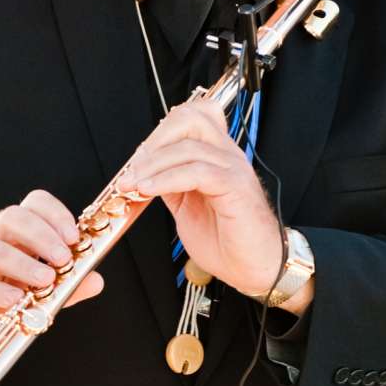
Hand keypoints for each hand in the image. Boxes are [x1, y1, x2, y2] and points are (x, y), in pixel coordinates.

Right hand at [0, 190, 103, 367]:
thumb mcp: (36, 299)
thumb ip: (65, 289)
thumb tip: (96, 280)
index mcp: (11, 236)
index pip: (31, 206)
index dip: (54, 214)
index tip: (74, 236)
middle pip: (11, 218)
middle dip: (41, 236)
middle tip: (63, 258)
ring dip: (21, 263)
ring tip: (44, 281)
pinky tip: (13, 300)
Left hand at [121, 101, 284, 299]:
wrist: (254, 267)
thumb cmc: (227, 242)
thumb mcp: (186, 208)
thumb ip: (171, 186)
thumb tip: (144, 174)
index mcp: (216, 157)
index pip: (190, 118)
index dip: (159, 132)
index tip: (136, 159)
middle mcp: (227, 156)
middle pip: (190, 119)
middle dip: (154, 140)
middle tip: (133, 168)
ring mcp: (233, 169)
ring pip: (189, 146)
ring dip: (152, 165)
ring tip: (132, 185)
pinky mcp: (235, 187)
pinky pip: (197, 172)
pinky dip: (166, 179)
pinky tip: (148, 191)